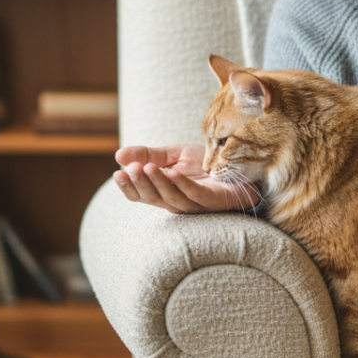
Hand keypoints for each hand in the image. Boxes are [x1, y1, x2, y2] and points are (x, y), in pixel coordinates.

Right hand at [113, 144, 260, 213]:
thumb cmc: (208, 164)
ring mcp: (197, 204)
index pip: (142, 195)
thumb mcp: (175, 153)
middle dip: (140, 184)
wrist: (241, 165)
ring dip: (158, 184)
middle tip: (130, 170)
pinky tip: (173, 173)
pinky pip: (196, 195)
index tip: (117, 174)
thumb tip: (118, 156)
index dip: (129, 188)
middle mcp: (179, 202)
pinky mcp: (215, 201)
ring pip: (172, 198)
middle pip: (154, 198)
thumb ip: (148, 155)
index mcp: (166, 192)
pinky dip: (184, 185)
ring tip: (146, 168)